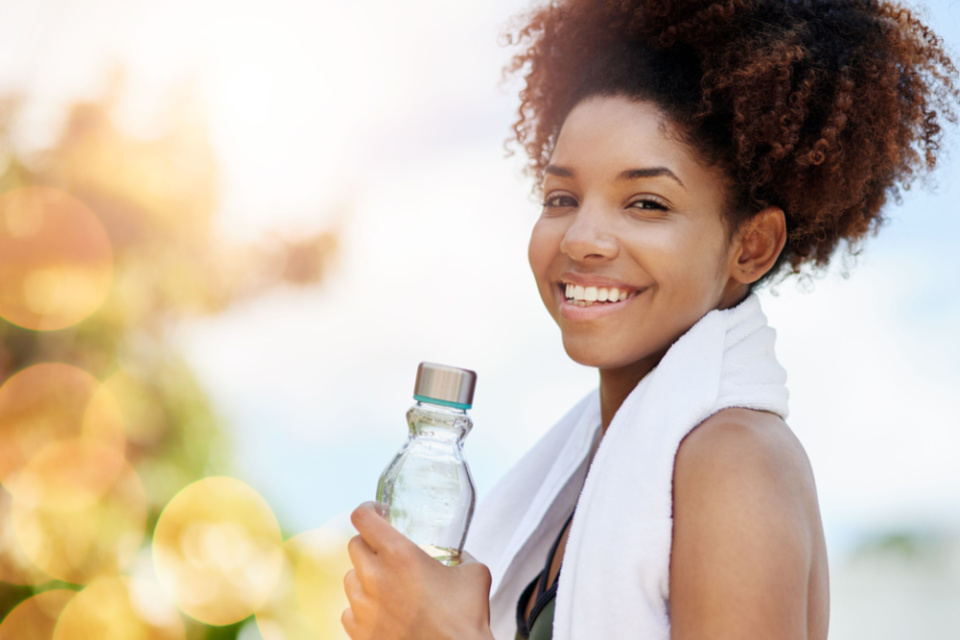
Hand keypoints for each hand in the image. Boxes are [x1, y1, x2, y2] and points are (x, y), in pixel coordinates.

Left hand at [342, 502, 493, 639]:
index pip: (363, 517)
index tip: (378, 513)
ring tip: (388, 587)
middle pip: (354, 545)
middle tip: (387, 552)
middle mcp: (374, 577)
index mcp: (399, 554)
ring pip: (350, 578)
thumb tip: (459, 555)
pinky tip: (383, 614)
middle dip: (370, 544)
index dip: (369, 510)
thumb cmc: (464, 620)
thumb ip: (461, 556)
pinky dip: (363, 610)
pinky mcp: (359, 633)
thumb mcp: (474, 574)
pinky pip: (349, 612)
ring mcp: (363, 607)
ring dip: (365, 578)